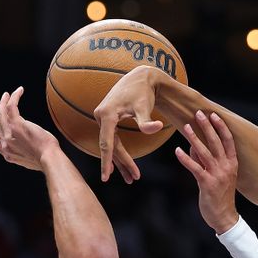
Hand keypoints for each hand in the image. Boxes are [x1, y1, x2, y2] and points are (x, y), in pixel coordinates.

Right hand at [0, 87, 59, 170]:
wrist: (49, 158)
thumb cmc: (46, 159)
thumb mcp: (29, 160)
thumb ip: (23, 152)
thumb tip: (27, 146)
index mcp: (7, 154)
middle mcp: (5, 144)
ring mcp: (10, 133)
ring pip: (2, 114)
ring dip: (3, 102)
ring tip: (6, 95)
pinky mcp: (17, 124)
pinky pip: (12, 106)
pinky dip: (14, 97)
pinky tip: (18, 91)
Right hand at [94, 66, 164, 183]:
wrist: (141, 77)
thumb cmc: (143, 92)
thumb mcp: (145, 106)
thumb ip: (147, 121)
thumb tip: (156, 128)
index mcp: (107, 114)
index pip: (107, 143)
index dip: (107, 162)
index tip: (106, 178)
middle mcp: (101, 116)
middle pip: (110, 146)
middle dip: (122, 164)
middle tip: (134, 179)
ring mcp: (103, 118)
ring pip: (111, 144)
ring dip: (121, 161)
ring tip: (131, 178)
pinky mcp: (108, 119)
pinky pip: (112, 139)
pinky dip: (119, 152)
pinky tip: (123, 165)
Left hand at [175, 111, 238, 233]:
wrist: (224, 217)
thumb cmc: (220, 196)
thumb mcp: (218, 176)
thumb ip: (206, 160)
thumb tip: (193, 146)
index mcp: (232, 164)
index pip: (228, 141)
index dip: (221, 127)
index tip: (214, 115)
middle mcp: (227, 167)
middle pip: (216, 143)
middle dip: (207, 127)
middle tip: (199, 113)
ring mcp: (217, 175)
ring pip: (205, 152)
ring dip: (195, 138)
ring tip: (187, 127)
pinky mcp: (207, 184)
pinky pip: (195, 167)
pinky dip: (185, 158)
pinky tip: (177, 150)